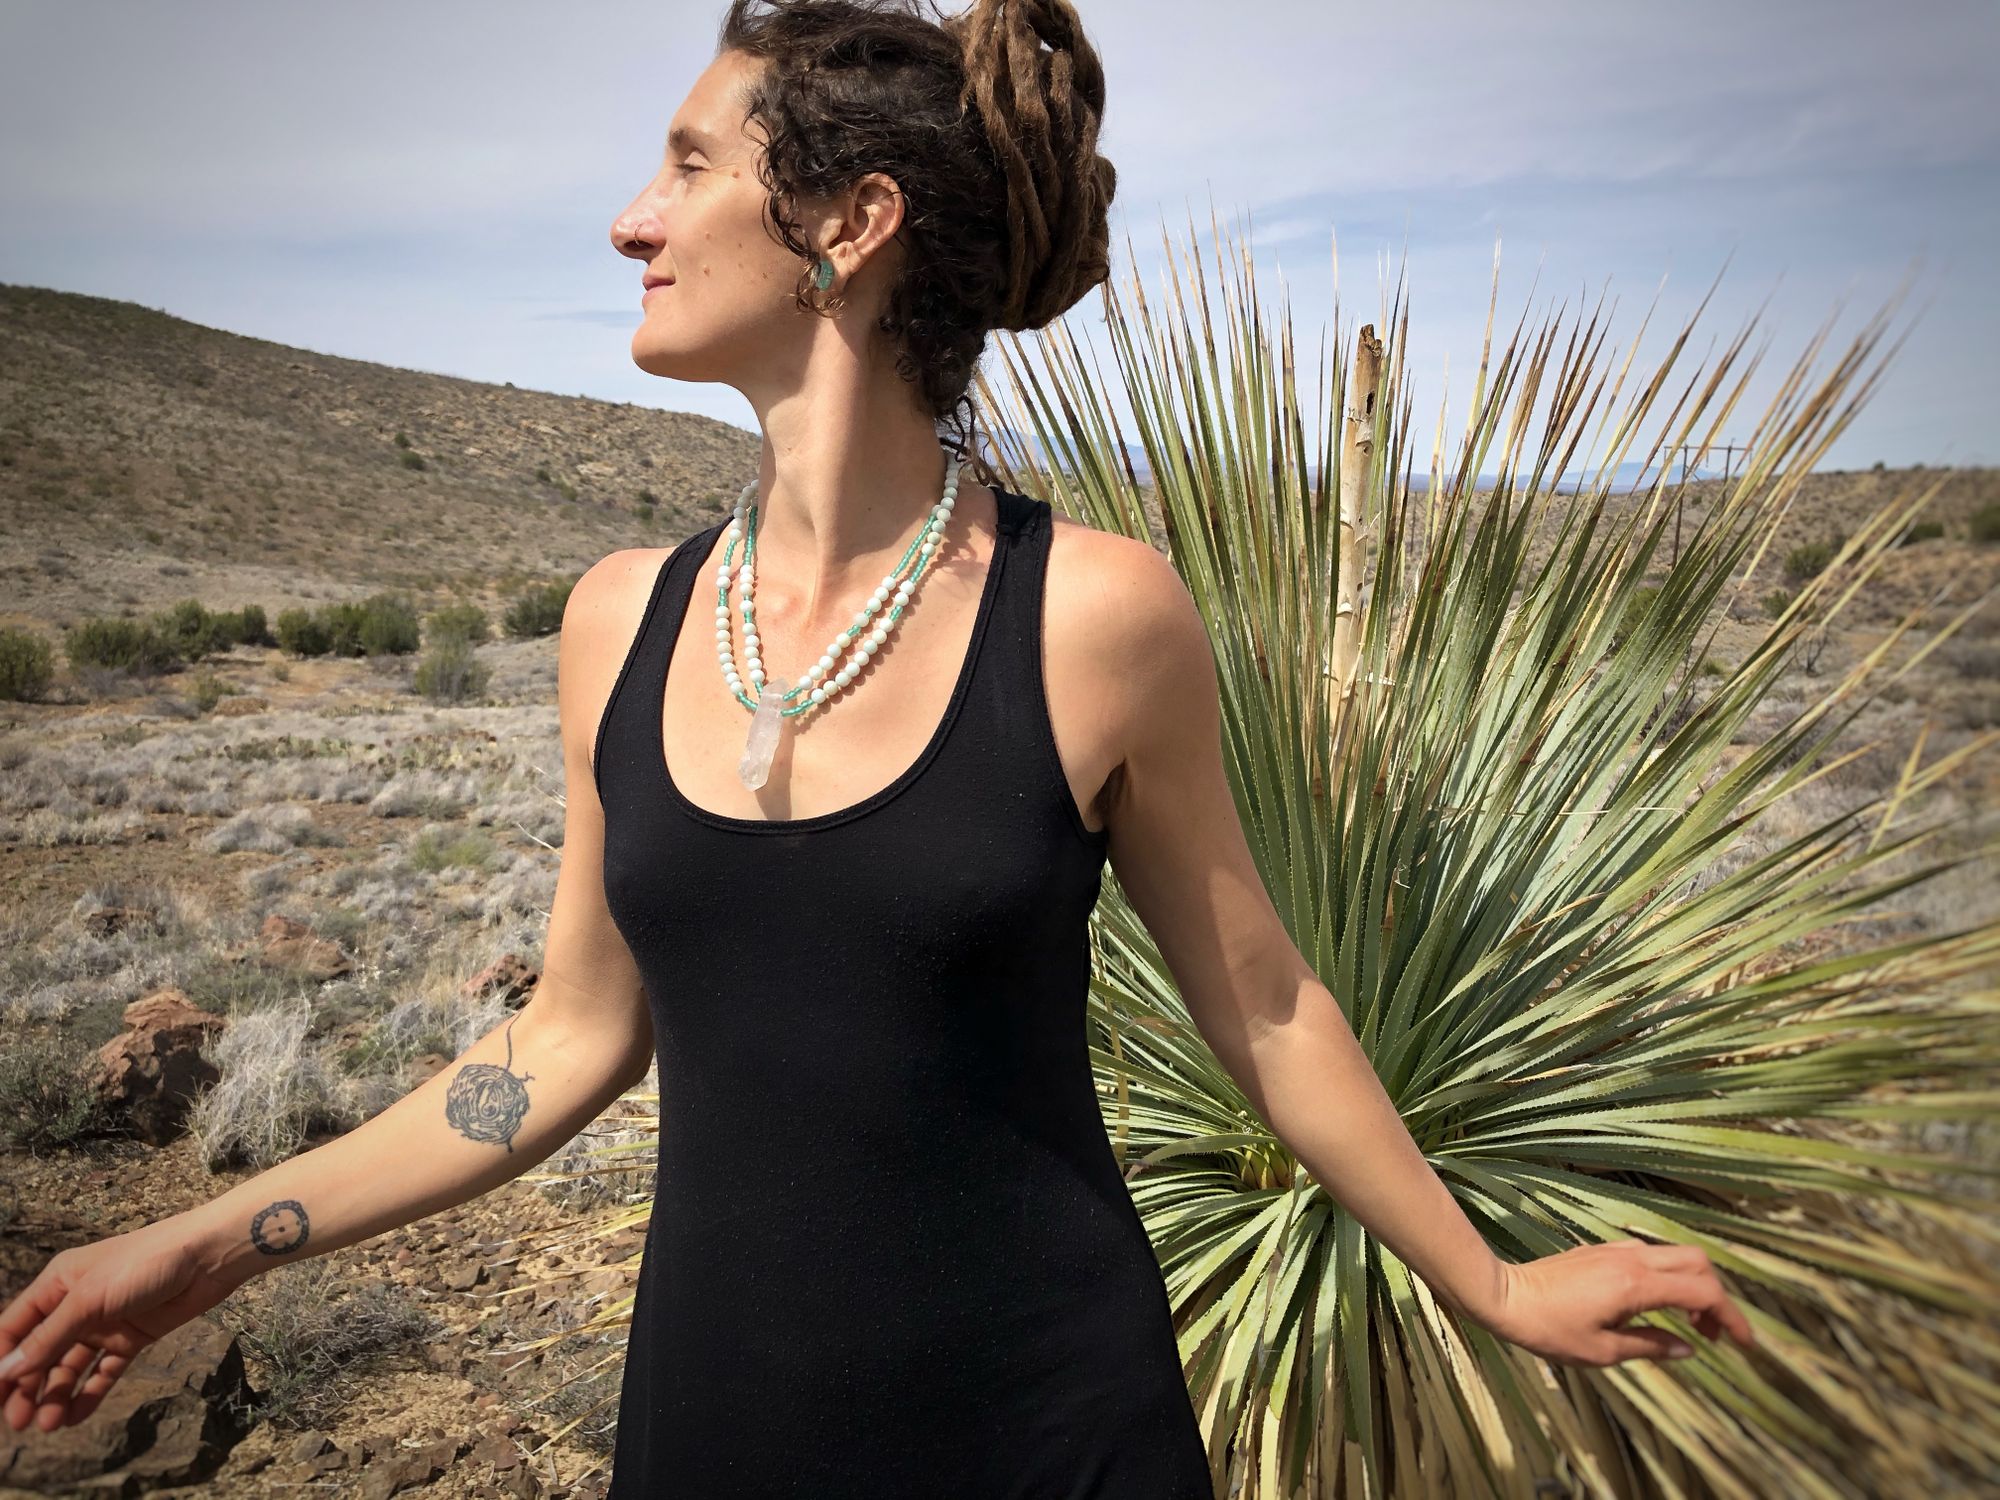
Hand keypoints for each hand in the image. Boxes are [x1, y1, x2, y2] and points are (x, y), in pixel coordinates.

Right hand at [0, 1219, 245, 1431]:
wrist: (207, 1257)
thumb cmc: (145, 1263)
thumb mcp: (90, 1299)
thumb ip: (49, 1337)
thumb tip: (6, 1371)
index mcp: (57, 1285)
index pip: (14, 1328)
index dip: (0, 1361)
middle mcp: (76, 1305)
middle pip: (40, 1352)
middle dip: (26, 1387)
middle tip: (18, 1422)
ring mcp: (105, 1323)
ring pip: (70, 1366)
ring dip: (56, 1394)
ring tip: (49, 1423)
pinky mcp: (132, 1337)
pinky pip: (104, 1370)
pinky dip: (89, 1392)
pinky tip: (75, 1415)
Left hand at [1482, 1238, 1756, 1366]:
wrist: (1506, 1296)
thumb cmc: (1550, 1329)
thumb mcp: (1604, 1352)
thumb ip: (1652, 1346)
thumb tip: (1689, 1348)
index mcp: (1637, 1285)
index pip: (1703, 1293)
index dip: (1730, 1318)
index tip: (1744, 1343)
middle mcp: (1632, 1258)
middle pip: (1697, 1263)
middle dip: (1716, 1296)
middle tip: (1714, 1333)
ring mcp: (1616, 1249)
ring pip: (1675, 1255)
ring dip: (1693, 1285)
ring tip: (1689, 1325)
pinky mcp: (1603, 1250)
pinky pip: (1651, 1255)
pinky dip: (1669, 1277)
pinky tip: (1658, 1306)